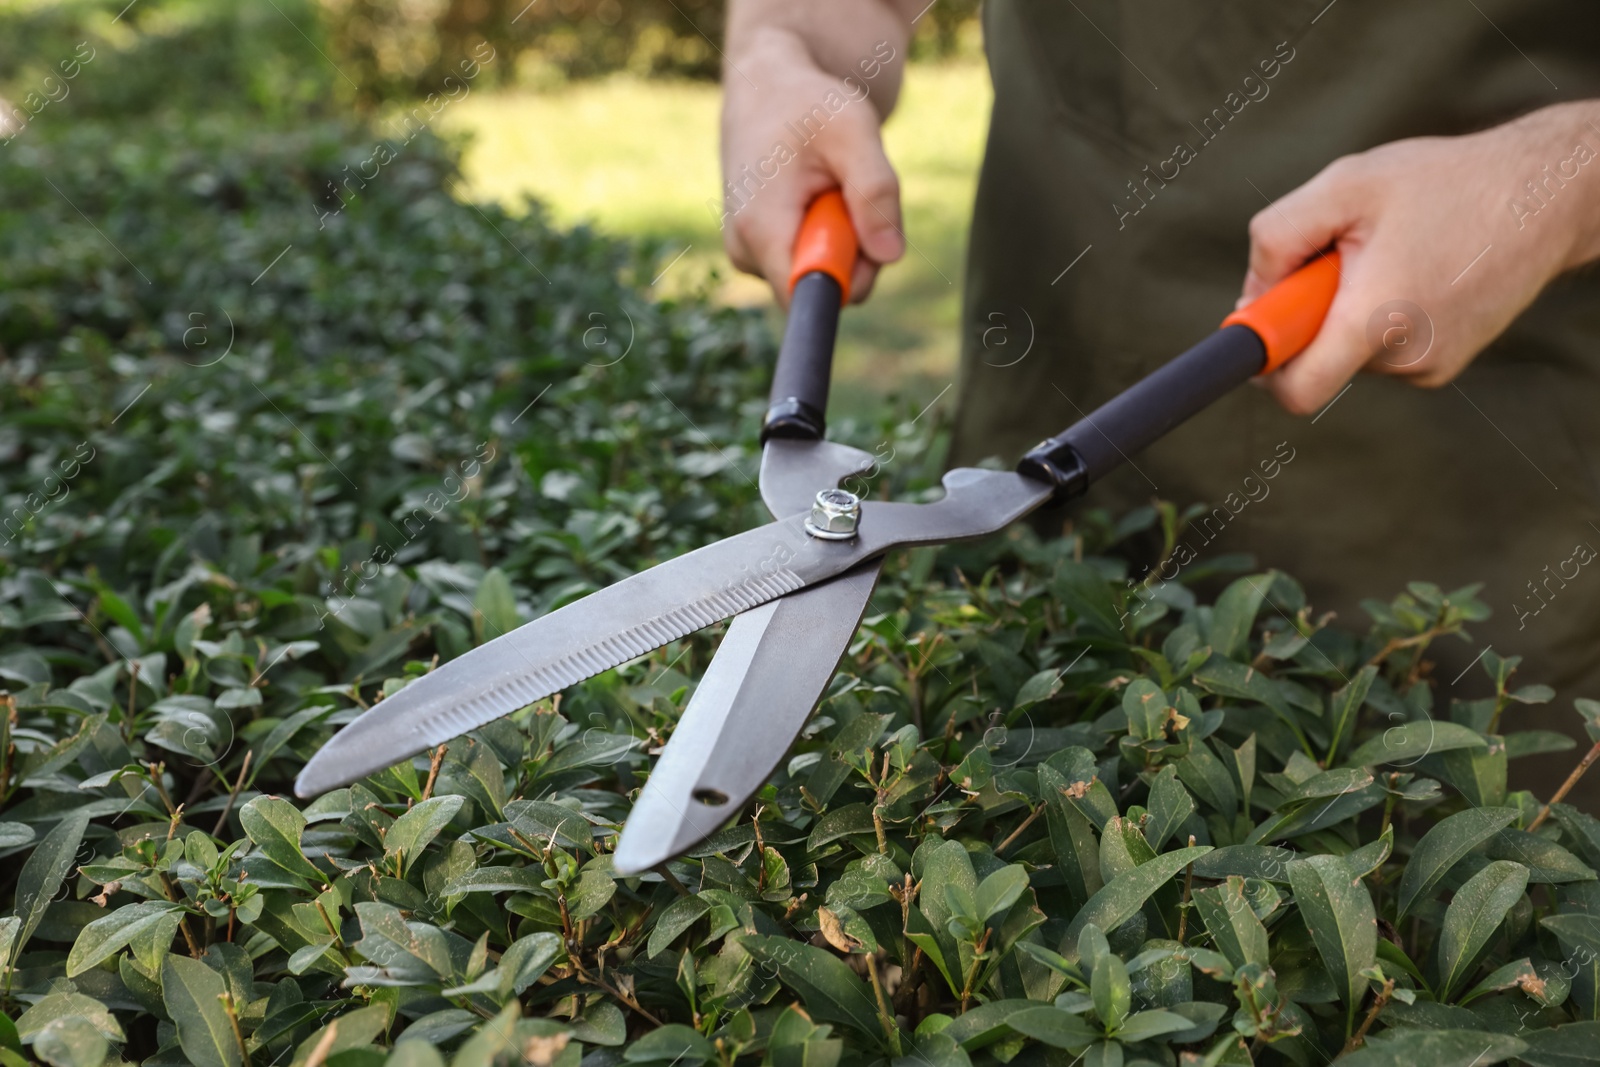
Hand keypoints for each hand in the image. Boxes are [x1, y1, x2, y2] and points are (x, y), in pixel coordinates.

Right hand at [721, 4, 916, 306]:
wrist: (767, 90)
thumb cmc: (809, 104)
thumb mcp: (854, 131)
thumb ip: (875, 192)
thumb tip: (890, 255)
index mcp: (761, 227)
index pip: (805, 299)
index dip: (846, 281)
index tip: (861, 244)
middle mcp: (746, 252)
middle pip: (824, 289)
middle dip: (856, 251)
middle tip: (852, 192)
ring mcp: (750, 256)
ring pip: (821, 277)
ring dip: (844, 240)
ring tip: (831, 187)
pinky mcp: (760, 254)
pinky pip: (811, 266)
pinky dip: (829, 237)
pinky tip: (818, 197)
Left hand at [1242, 101, 1599, 414]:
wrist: (1544, 196)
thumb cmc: (1445, 183)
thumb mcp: (1344, 185)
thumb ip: (1278, 238)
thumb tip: (1249, 298)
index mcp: (1376, 320)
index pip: (1297, 391)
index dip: (1263, 366)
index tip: (1256, 331)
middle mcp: (1406, 358)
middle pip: (1317, 360)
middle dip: (1310, 315)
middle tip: (1341, 259)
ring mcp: (1430, 366)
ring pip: (1350, 352)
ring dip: (1349, 310)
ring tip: (1394, 255)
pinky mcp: (1444, 363)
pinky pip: (1382, 349)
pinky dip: (1379, 316)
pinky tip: (1415, 270)